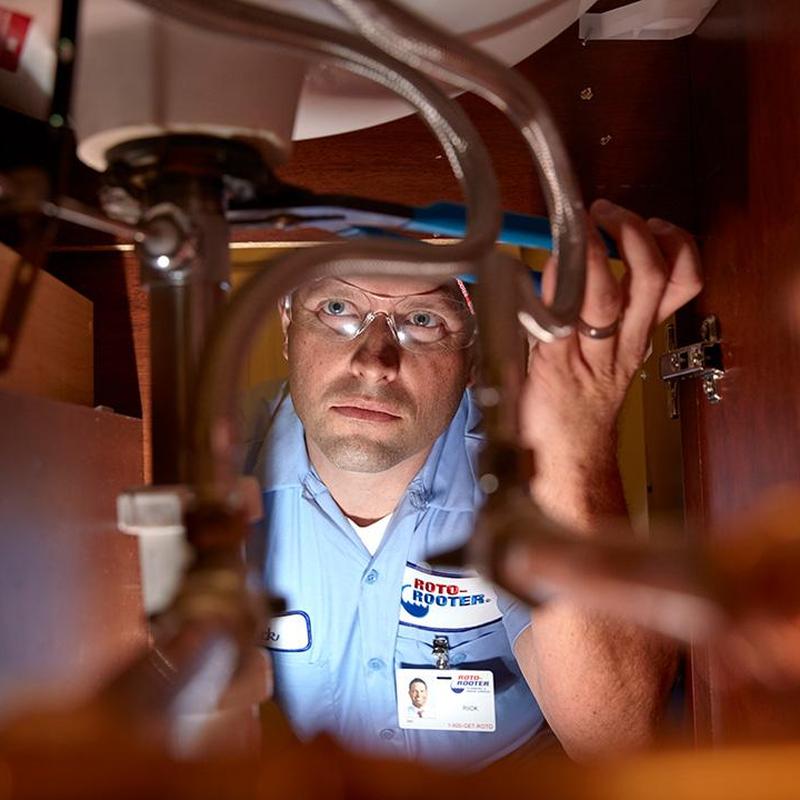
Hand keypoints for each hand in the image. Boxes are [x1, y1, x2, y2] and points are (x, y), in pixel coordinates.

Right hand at [520, 200, 701, 498]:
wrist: (574, 455)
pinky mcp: (647, 340)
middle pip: (621, 285)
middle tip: (590, 215)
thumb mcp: (513, 375)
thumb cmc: (541, 420)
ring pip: (659, 283)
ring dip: (646, 238)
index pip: (568, 302)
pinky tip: (656, 238)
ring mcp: (634, 344)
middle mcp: (605, 351)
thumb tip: (498, 281)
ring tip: (624, 218)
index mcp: (562, 360)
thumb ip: (514, 327)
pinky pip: (678, 292)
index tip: (556, 234)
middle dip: (610, 237)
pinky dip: (675, 255)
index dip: (567, 263)